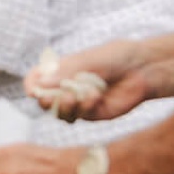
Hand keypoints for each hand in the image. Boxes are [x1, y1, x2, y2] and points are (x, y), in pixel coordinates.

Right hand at [24, 38, 161, 122]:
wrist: (142, 70)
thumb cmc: (114, 57)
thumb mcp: (88, 60)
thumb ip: (65, 72)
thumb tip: (42, 84)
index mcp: (60, 70)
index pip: (36, 78)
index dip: (31, 85)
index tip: (32, 90)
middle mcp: (66, 87)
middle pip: (44, 100)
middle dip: (45, 101)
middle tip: (50, 98)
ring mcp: (79, 101)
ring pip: (60, 113)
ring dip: (63, 108)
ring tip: (73, 98)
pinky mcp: (93, 113)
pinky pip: (81, 116)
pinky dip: (85, 107)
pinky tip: (95, 97)